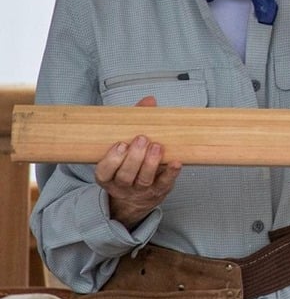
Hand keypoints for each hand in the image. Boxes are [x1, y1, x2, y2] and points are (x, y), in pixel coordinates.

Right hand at [94, 96, 182, 228]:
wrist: (138, 197)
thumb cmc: (130, 163)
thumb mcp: (126, 145)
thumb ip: (134, 122)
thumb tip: (149, 101)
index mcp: (108, 175)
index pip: (104, 171)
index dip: (111, 160)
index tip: (120, 144)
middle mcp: (122, 185)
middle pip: (125, 175)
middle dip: (134, 157)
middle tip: (142, 139)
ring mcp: (140, 190)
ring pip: (143, 180)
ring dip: (150, 163)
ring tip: (157, 146)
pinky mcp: (159, 191)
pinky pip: (164, 184)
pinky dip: (171, 173)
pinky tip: (176, 162)